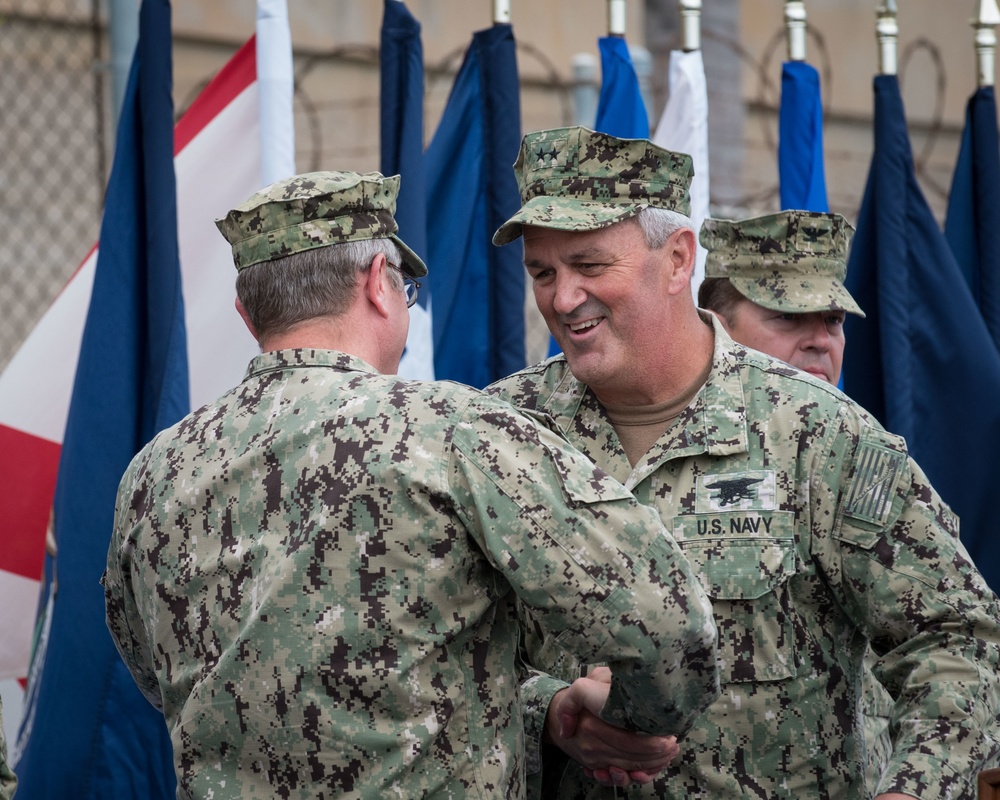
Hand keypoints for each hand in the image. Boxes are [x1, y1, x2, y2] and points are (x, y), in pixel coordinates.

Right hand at [547, 667, 678, 786]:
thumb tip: (603, 700)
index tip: (671, 737)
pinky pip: (621, 776)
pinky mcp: (598, 766)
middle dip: (658, 756)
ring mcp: (595, 760)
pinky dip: (638, 775)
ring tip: (667, 755)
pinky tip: (651, 767)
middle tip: (674, 747)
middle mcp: (594, 747)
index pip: (630, 743)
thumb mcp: (583, 686)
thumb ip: (585, 690)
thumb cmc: (580, 697)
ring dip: (651, 766)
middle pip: (633, 760)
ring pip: (629, 770)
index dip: (653, 744)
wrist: (558, 719)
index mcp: (594, 726)